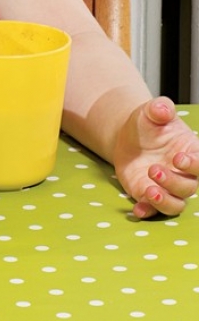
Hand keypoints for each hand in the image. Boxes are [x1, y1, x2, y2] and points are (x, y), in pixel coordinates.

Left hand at [113, 97, 198, 216]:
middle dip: (172, 182)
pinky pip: (153, 210)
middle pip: (188, 187)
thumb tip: (163, 108)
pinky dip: (147, 212)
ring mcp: (167, 188)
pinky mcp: (149, 196)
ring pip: (175, 204)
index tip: (178, 158)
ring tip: (149, 190)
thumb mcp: (151, 112)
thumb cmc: (148, 125)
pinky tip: (137, 210)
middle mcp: (184, 175)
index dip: (194, 164)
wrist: (128, 137)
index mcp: (191, 153)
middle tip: (153, 169)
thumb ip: (159, 108)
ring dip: (164, 201)